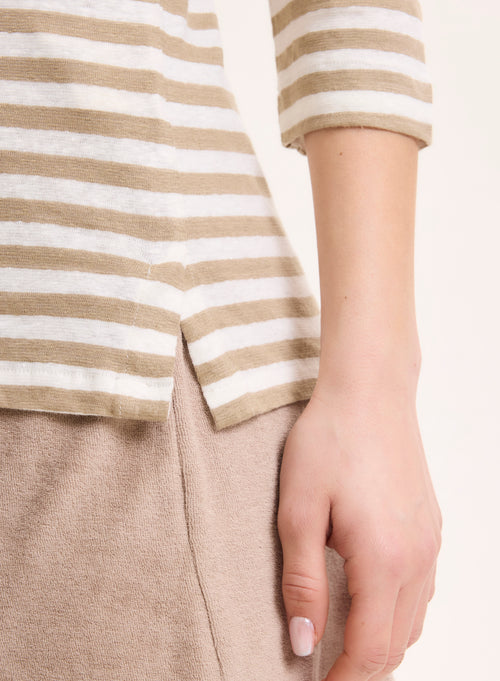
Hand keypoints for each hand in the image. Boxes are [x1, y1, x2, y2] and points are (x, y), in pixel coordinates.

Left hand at [277, 380, 441, 679]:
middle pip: (397, 643)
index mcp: (383, 561)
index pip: (370, 650)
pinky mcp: (430, 525)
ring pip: (414, 619)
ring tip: (347, 644)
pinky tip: (373, 599)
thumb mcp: (299, 512)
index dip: (345, 680)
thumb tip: (305, 643)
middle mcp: (417, 559)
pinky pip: (422, 588)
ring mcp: (430, 542)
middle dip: (364, 668)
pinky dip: (398, 611)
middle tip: (329, 672)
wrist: (370, 392)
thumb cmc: (329, 443)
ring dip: (383, 642)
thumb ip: (303, 583)